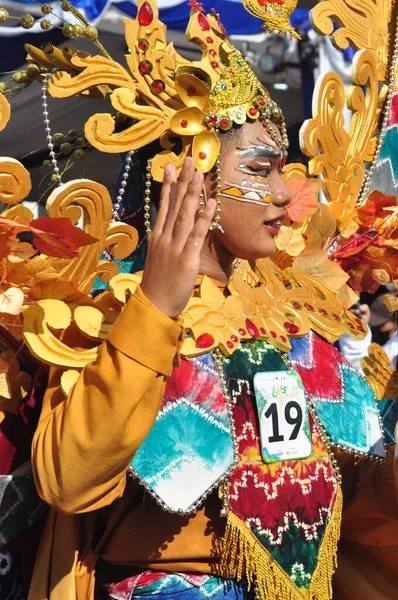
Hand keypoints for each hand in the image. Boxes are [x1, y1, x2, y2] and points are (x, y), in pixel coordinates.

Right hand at [141, 158, 215, 318]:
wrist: (153, 305)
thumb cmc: (159, 285)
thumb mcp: (158, 259)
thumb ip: (165, 242)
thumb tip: (170, 231)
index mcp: (158, 237)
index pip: (164, 206)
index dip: (169, 185)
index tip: (171, 166)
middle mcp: (165, 238)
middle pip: (176, 205)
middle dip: (183, 181)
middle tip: (189, 160)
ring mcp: (175, 247)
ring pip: (186, 215)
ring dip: (193, 193)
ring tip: (199, 173)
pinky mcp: (187, 259)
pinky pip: (197, 235)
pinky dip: (204, 218)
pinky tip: (210, 203)